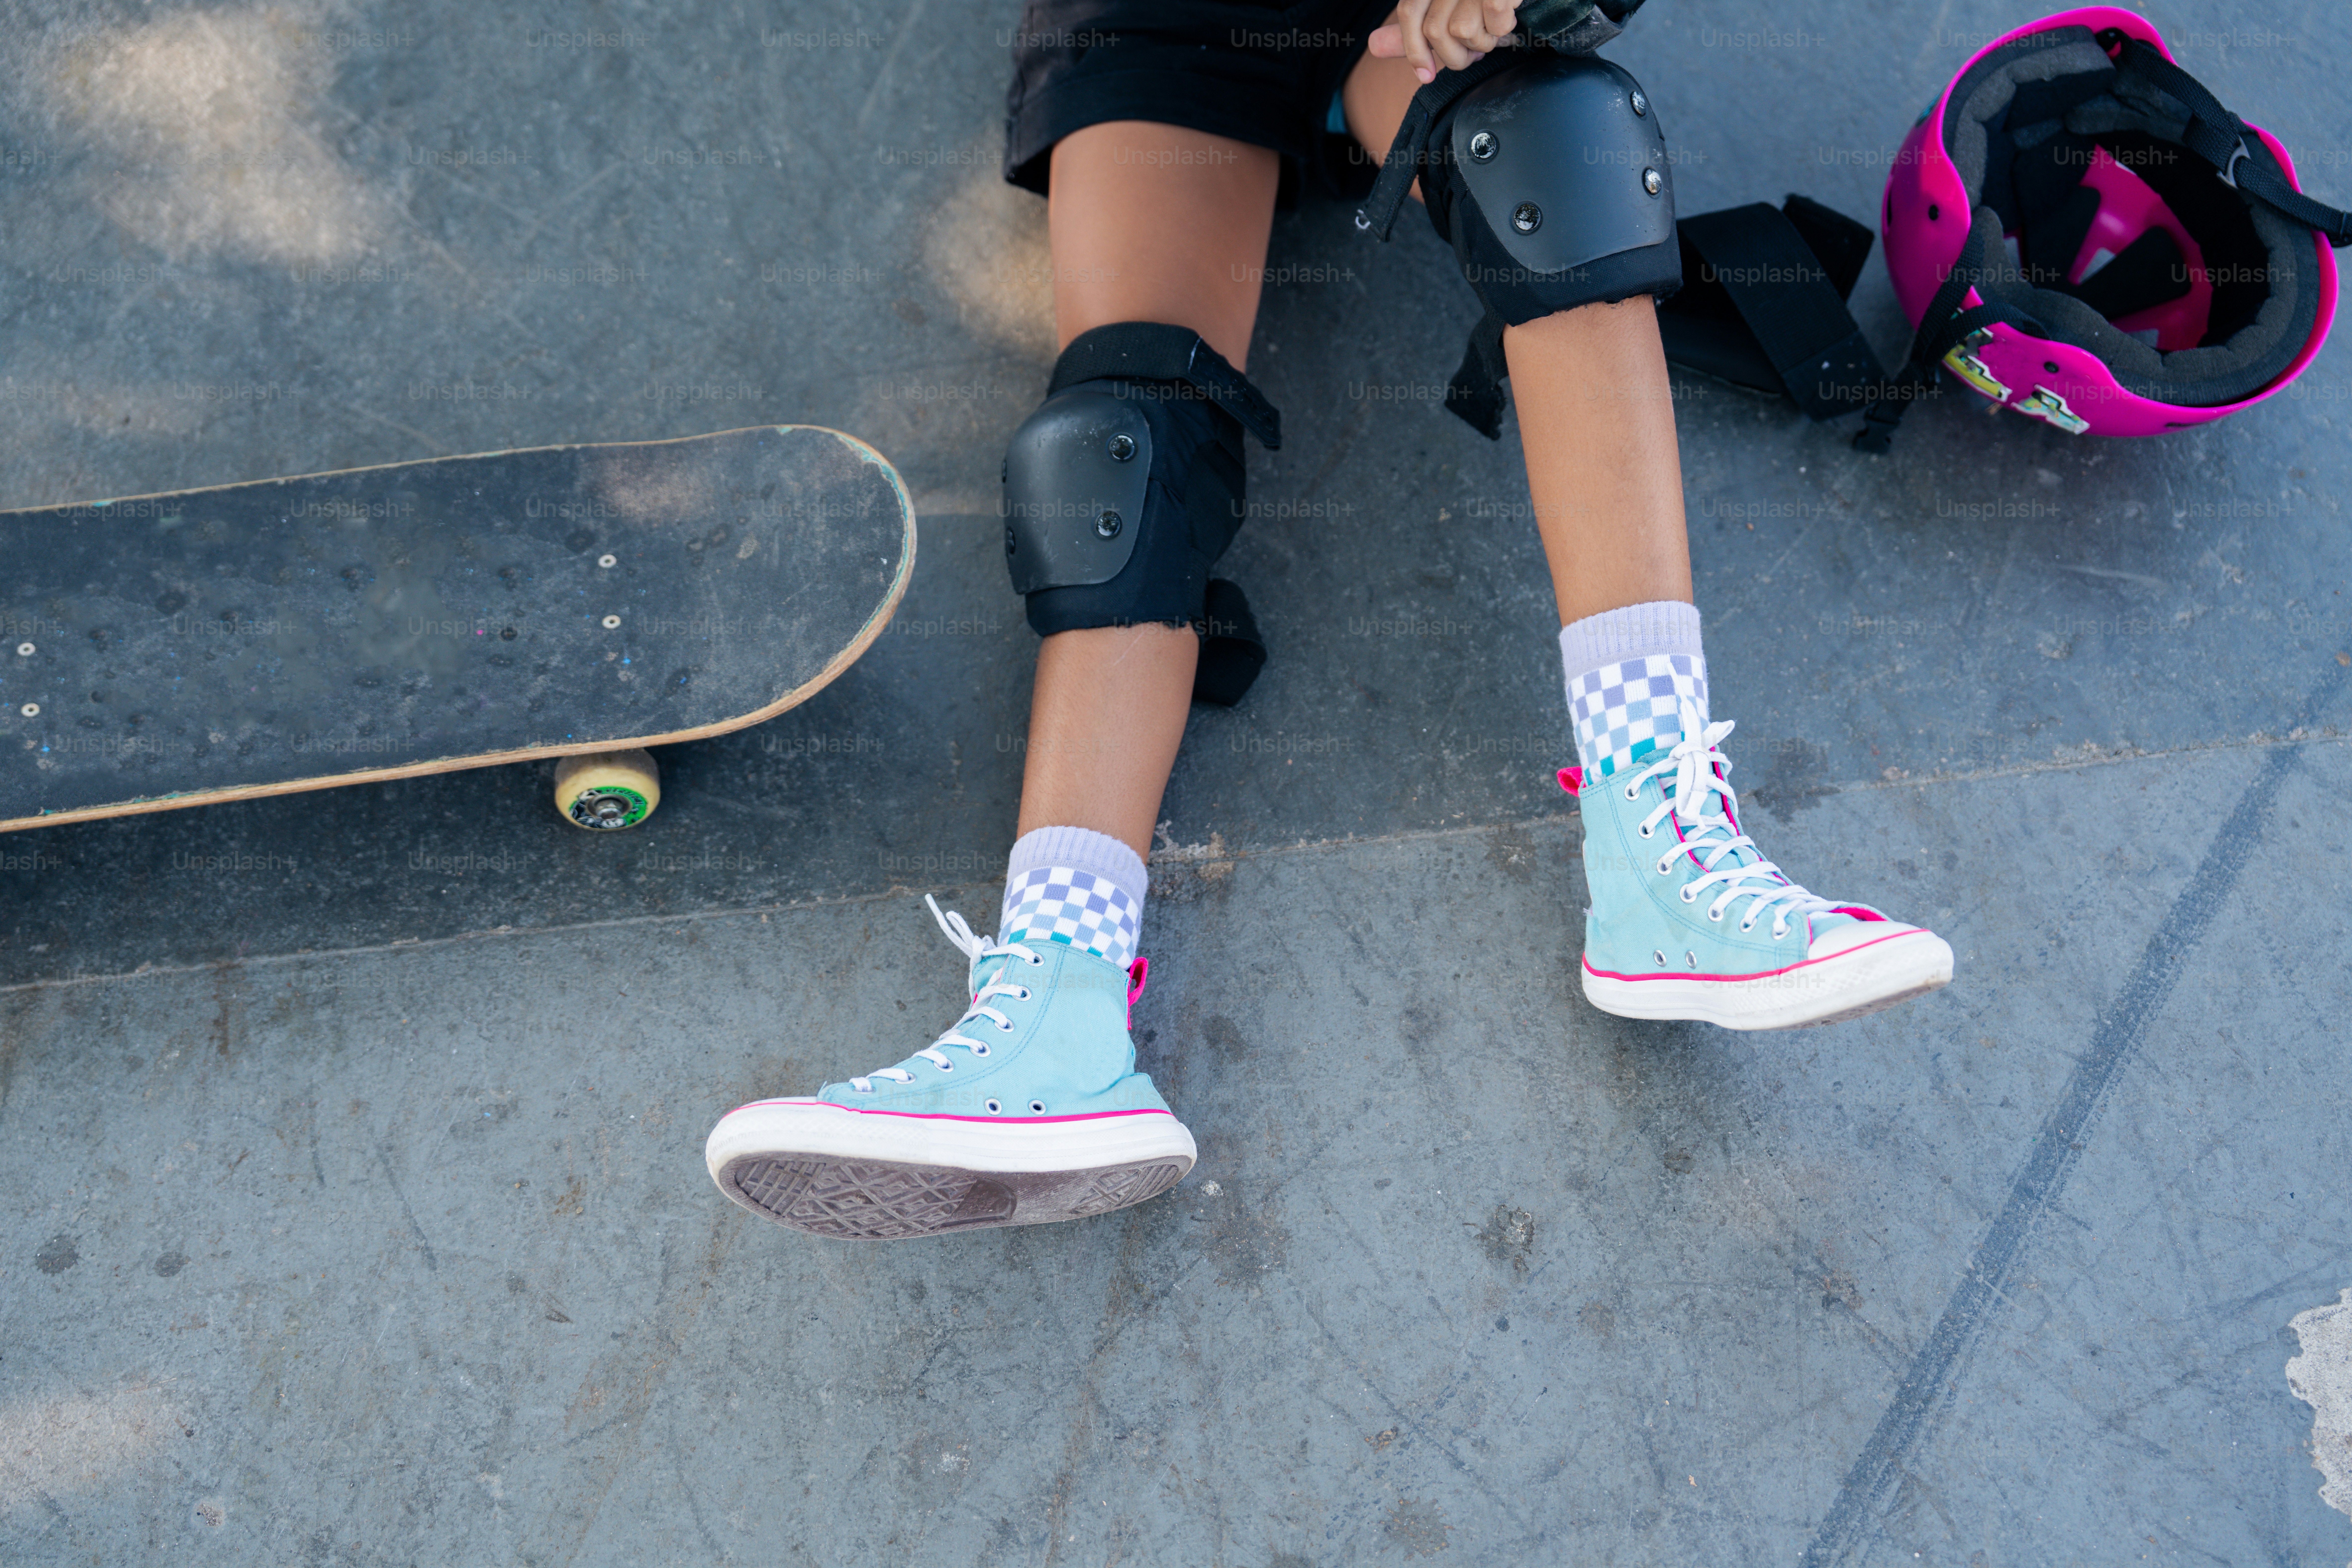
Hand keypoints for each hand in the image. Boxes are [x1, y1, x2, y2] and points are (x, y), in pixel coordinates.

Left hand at [1368, 0, 1521, 83]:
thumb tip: (1374, 45)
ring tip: (1494, 31)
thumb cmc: (1488, 0)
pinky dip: (1503, 28)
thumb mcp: (1449, 8)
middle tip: (1475, 52)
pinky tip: (1509, 18)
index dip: (1414, 49)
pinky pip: (1494, 22)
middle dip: (1456, 54)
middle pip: (1436, 30)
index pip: (1409, 13)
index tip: (1426, 76)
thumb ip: (1416, 26)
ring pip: (1464, 31)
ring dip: (1483, 41)